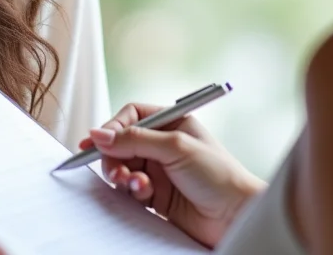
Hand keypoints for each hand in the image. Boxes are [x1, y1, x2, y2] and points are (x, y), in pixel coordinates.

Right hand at [87, 103, 265, 247]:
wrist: (235, 216)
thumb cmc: (219, 176)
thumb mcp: (176, 147)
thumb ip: (135, 139)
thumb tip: (100, 134)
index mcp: (172, 123)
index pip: (132, 116)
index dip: (113, 127)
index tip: (97, 141)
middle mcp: (164, 145)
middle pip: (122, 143)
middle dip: (114, 155)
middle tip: (115, 168)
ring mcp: (160, 170)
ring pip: (123, 166)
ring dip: (122, 174)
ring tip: (133, 182)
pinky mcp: (157, 194)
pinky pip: (130, 188)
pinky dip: (133, 190)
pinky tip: (145, 193)